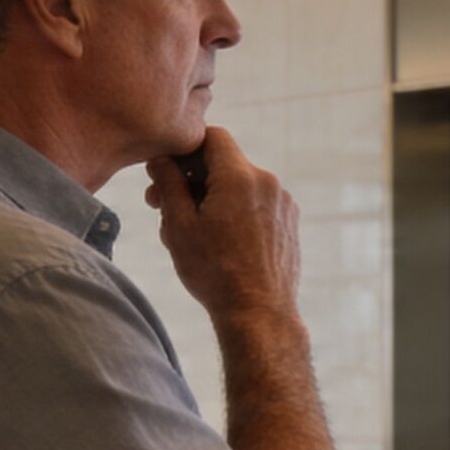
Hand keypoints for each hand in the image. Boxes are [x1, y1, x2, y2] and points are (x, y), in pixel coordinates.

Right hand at [145, 127, 301, 323]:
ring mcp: (283, 203)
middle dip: (193, 179)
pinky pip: (256, 205)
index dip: (185, 149)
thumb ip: (169, 184)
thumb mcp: (179, 226)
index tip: (165, 172)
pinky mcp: (289, 223)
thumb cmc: (215, 272)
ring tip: (189, 232)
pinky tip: (218, 242)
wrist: (259, 313)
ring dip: (212, 199)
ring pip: (239, 187)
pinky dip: (235, 213)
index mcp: (240, 176)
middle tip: (161, 205)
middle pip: (225, 164)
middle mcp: (268, 182)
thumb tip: (161, 159)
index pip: (212, 137)